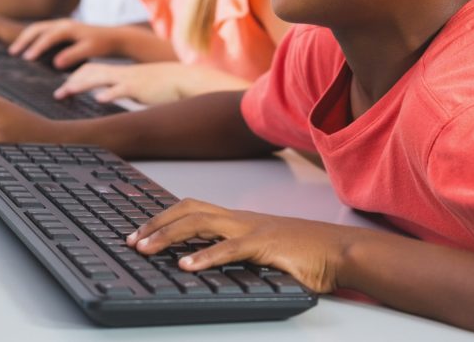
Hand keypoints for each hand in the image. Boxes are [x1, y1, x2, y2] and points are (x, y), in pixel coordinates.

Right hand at [9, 19, 116, 69]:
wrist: (113, 37)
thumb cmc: (103, 44)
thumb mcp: (90, 50)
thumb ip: (73, 56)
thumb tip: (55, 64)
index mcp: (68, 28)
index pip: (48, 37)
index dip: (36, 47)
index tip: (26, 59)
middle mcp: (62, 23)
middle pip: (37, 28)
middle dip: (24, 40)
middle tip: (13, 53)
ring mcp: (61, 24)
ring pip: (38, 28)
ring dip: (26, 38)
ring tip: (15, 51)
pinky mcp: (62, 29)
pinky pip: (43, 31)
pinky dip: (33, 38)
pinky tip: (28, 49)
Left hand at [54, 62, 187, 104]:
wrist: (183, 79)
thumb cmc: (162, 85)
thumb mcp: (137, 85)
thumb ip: (121, 88)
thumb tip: (105, 95)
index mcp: (120, 72)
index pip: (91, 69)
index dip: (76, 77)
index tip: (64, 88)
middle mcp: (121, 73)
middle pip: (90, 72)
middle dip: (72, 81)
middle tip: (58, 94)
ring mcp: (129, 79)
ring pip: (99, 78)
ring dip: (80, 85)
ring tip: (66, 92)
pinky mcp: (139, 88)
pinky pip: (121, 89)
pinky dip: (109, 93)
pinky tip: (99, 99)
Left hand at [127, 198, 350, 293]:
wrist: (341, 252)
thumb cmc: (305, 255)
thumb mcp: (262, 252)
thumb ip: (237, 254)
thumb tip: (205, 265)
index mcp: (237, 219)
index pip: (192, 209)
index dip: (163, 218)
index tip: (140, 233)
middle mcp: (240, 218)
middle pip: (188, 210)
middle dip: (156, 223)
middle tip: (131, 240)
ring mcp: (252, 228)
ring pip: (200, 223)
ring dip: (168, 236)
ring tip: (145, 249)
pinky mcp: (265, 245)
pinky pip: (230, 248)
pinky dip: (205, 256)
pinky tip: (186, 266)